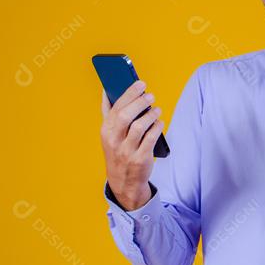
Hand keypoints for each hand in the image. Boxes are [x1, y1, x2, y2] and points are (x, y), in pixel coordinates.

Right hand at [99, 79, 162, 210]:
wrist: (123, 181)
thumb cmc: (118, 150)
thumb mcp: (108, 133)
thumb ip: (108, 112)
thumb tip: (106, 90)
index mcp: (106, 130)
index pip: (116, 107)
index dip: (129, 93)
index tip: (140, 83)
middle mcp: (114, 140)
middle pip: (126, 116)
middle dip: (140, 102)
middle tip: (151, 95)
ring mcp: (126, 151)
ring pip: (139, 127)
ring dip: (150, 115)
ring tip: (156, 110)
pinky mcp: (140, 159)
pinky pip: (151, 139)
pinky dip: (157, 128)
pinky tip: (159, 123)